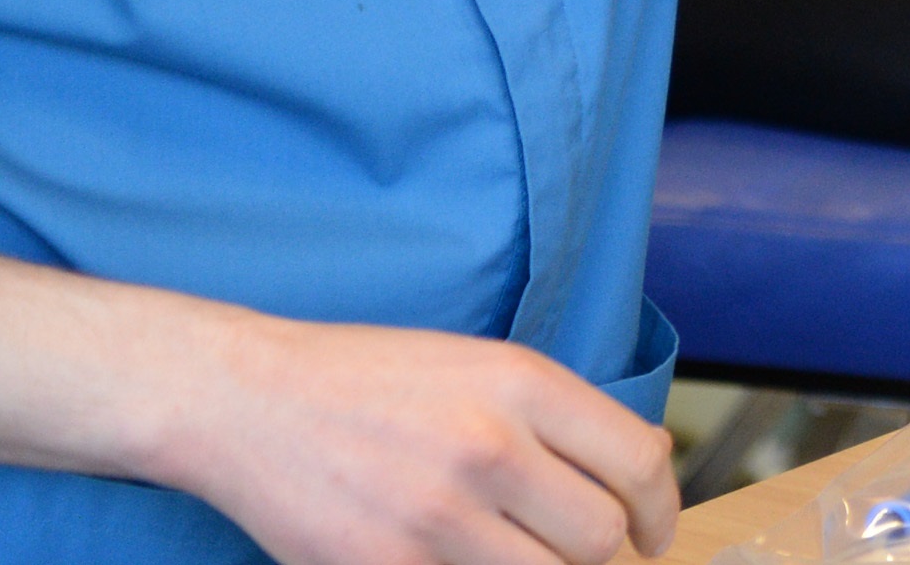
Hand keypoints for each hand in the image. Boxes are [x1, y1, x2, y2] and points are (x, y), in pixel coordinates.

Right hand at [165, 315, 675, 564]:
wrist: (249, 400)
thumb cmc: (369, 381)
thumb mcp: (478, 365)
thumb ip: (559, 416)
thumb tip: (641, 464)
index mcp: (521, 383)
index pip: (638, 462)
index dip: (659, 510)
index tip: (653, 533)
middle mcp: (489, 447)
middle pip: (598, 538)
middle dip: (599, 552)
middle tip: (576, 548)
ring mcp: (437, 516)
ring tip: (511, 547)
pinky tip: (456, 559)